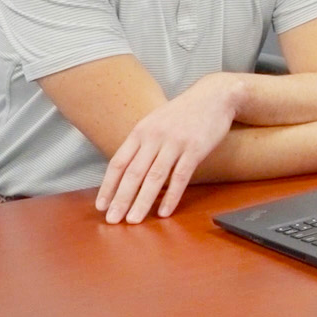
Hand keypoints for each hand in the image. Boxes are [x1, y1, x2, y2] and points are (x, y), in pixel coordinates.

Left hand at [95, 73, 242, 223]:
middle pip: (133, 173)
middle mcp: (154, 137)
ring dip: (142, 202)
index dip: (108, 186)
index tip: (102, 206)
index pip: (118, 163)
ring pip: (154, 177)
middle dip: (121, 199)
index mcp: (141, 131)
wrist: (214, 96)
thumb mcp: (156, 122)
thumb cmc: (185, 112)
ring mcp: (175, 143)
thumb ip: (142, 143)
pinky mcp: (195, 149)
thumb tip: (127, 169)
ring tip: (134, 220)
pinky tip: (164, 211)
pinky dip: (171, 196)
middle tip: (113, 220)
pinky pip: (180, 177)